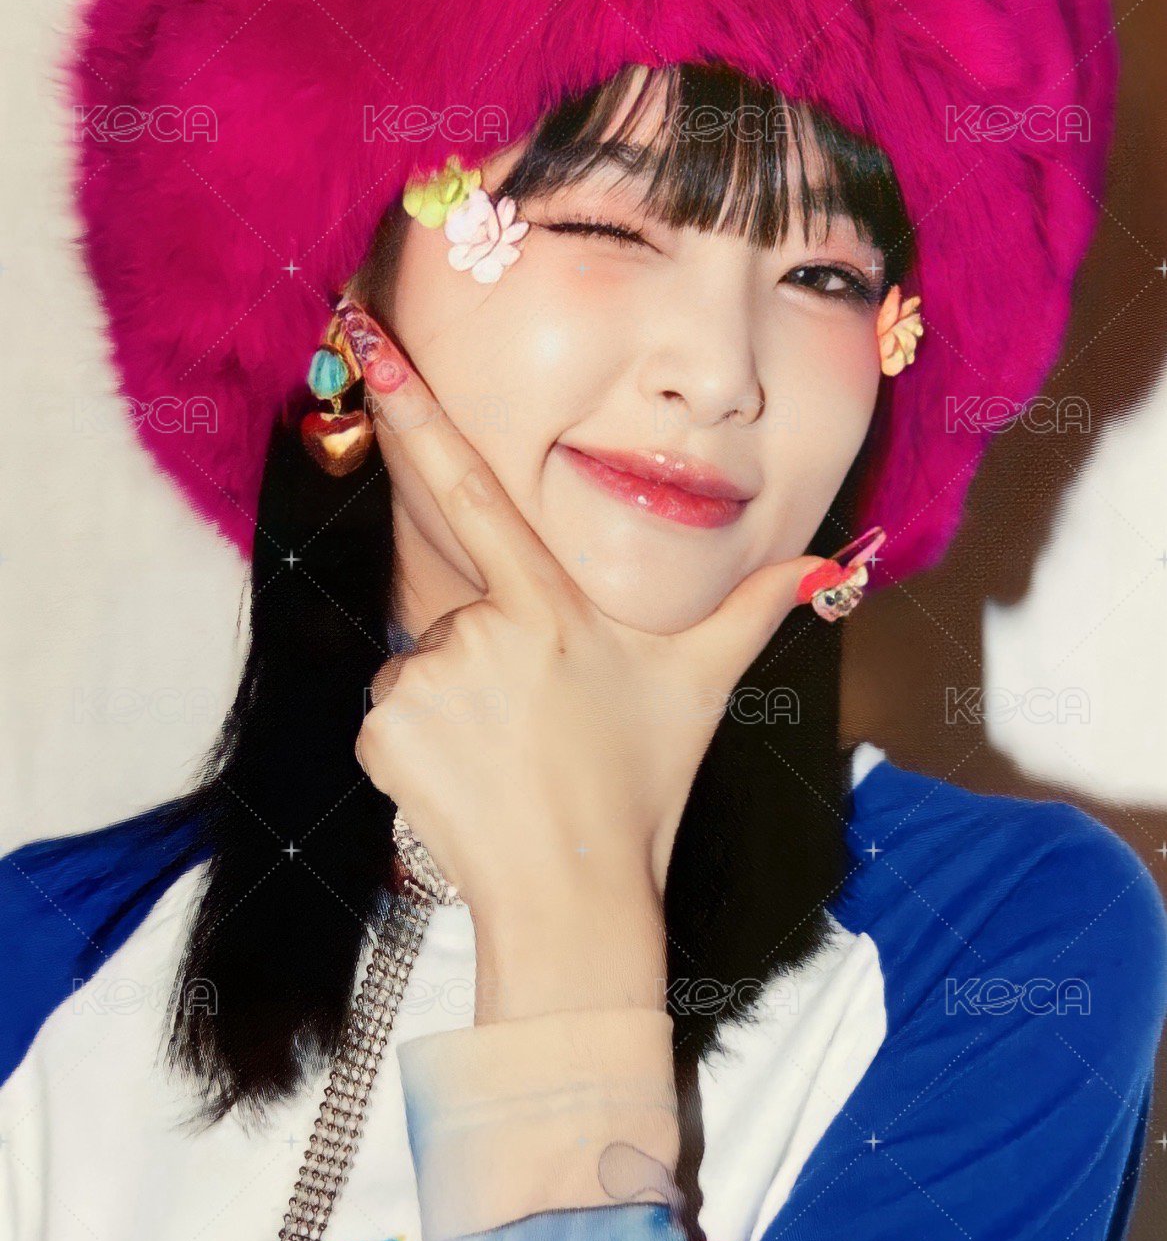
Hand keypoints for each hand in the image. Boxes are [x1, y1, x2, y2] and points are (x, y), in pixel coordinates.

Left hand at [354, 328, 831, 1013]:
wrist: (575, 901)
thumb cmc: (642, 787)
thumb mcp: (702, 686)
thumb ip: (753, 608)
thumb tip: (832, 563)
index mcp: (551, 606)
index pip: (473, 488)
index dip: (417, 410)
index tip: (367, 339)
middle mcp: (480, 633)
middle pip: (465, 612)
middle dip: (494, 657)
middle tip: (541, 728)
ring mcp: (425, 685)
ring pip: (425, 664)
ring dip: (457, 701)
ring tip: (509, 758)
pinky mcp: (382, 734)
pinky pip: (392, 714)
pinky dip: (420, 742)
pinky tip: (470, 779)